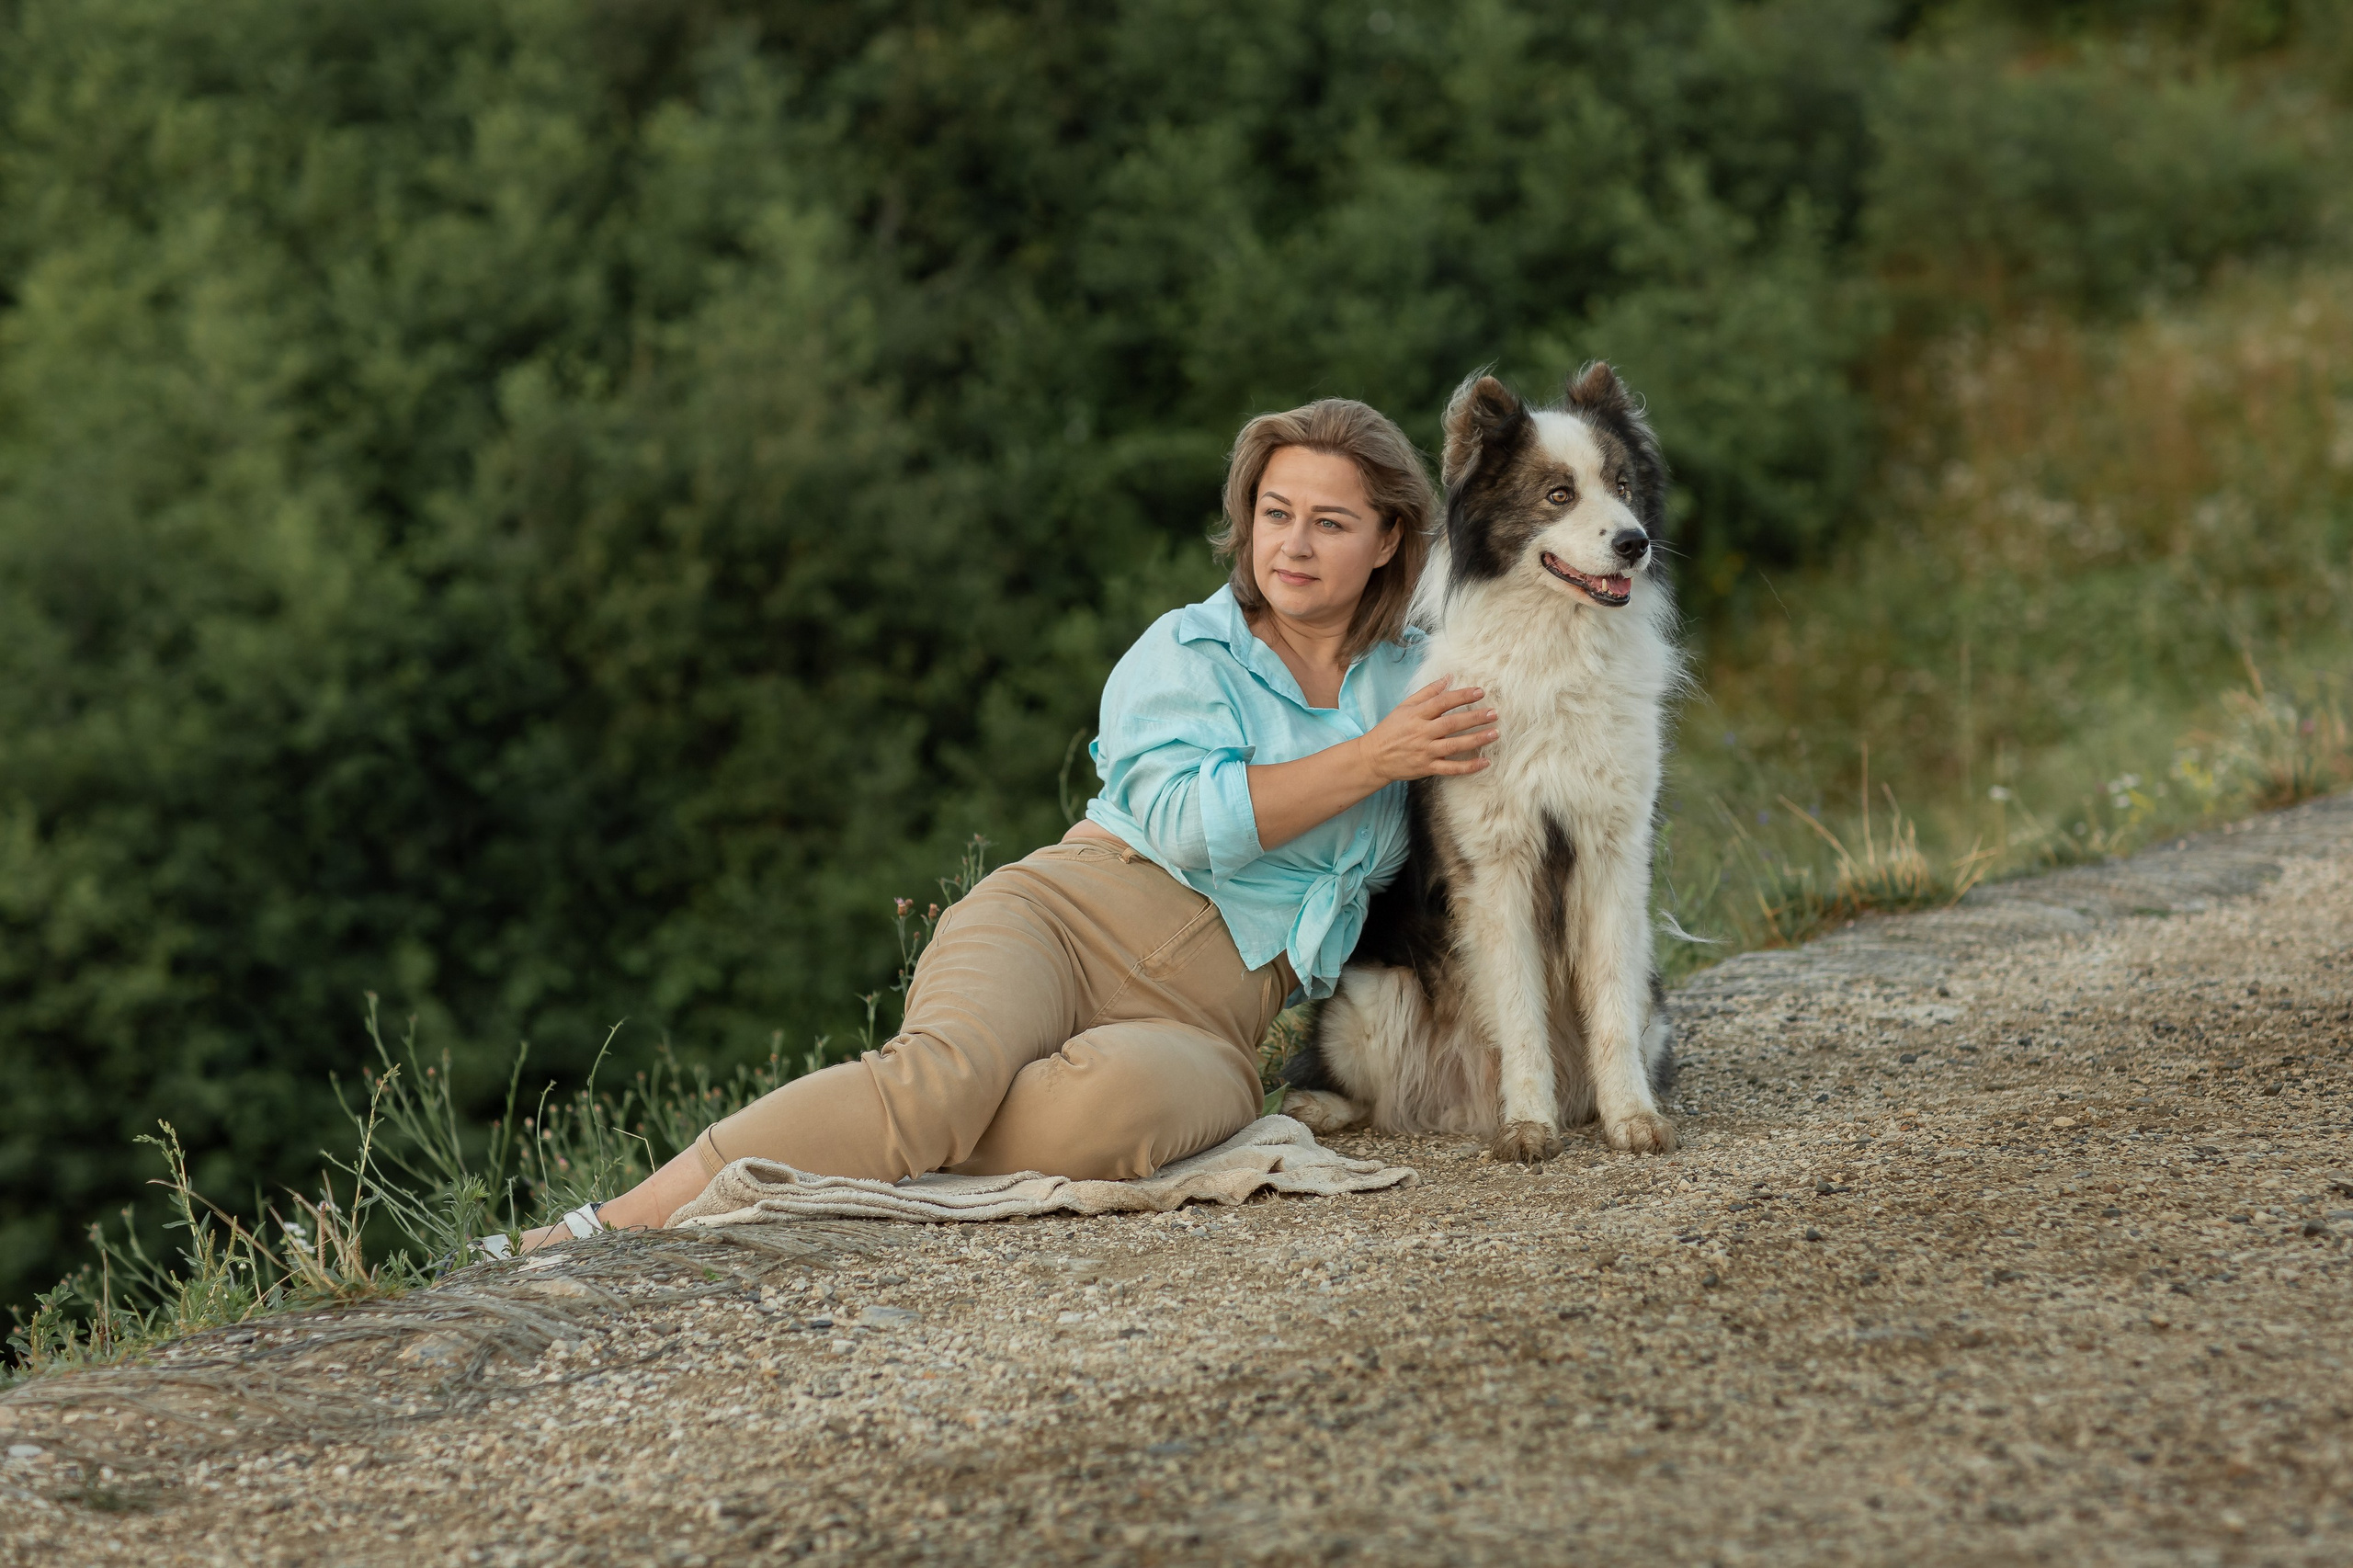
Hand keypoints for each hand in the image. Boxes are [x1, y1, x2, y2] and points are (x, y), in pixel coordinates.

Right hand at [1358, 677, 1496, 783]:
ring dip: (1476, 739)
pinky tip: (1485, 762)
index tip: (1480, 692)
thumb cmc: (1390, 729)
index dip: (1462, 696)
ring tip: (1494, 733)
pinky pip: (1451, 768)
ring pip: (1454, 745)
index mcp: (1416, 715)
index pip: (1442, 702)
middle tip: (1494, 713)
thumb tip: (1448, 677)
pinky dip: (1469, 766)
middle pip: (1452, 724)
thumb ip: (1427, 692)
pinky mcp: (1427, 768)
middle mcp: (1421, 733)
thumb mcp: (1404, 706)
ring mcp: (1425, 752)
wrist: (1373, 758)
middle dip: (1475, 718)